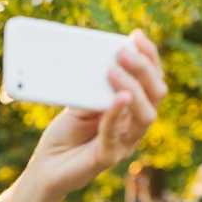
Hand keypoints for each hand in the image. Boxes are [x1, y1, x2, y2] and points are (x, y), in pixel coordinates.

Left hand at [29, 29, 166, 196]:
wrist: (46, 166)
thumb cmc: (65, 134)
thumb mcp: (78, 102)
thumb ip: (92, 87)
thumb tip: (100, 61)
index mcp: (132, 108)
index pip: (152, 80)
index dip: (149, 56)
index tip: (136, 35)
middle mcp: (134, 125)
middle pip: (156, 94)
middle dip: (143, 69)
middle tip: (122, 51)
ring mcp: (124, 143)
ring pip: (145, 116)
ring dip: (132, 89)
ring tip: (112, 71)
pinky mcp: (107, 158)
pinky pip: (116, 136)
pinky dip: (115, 115)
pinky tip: (115, 99)